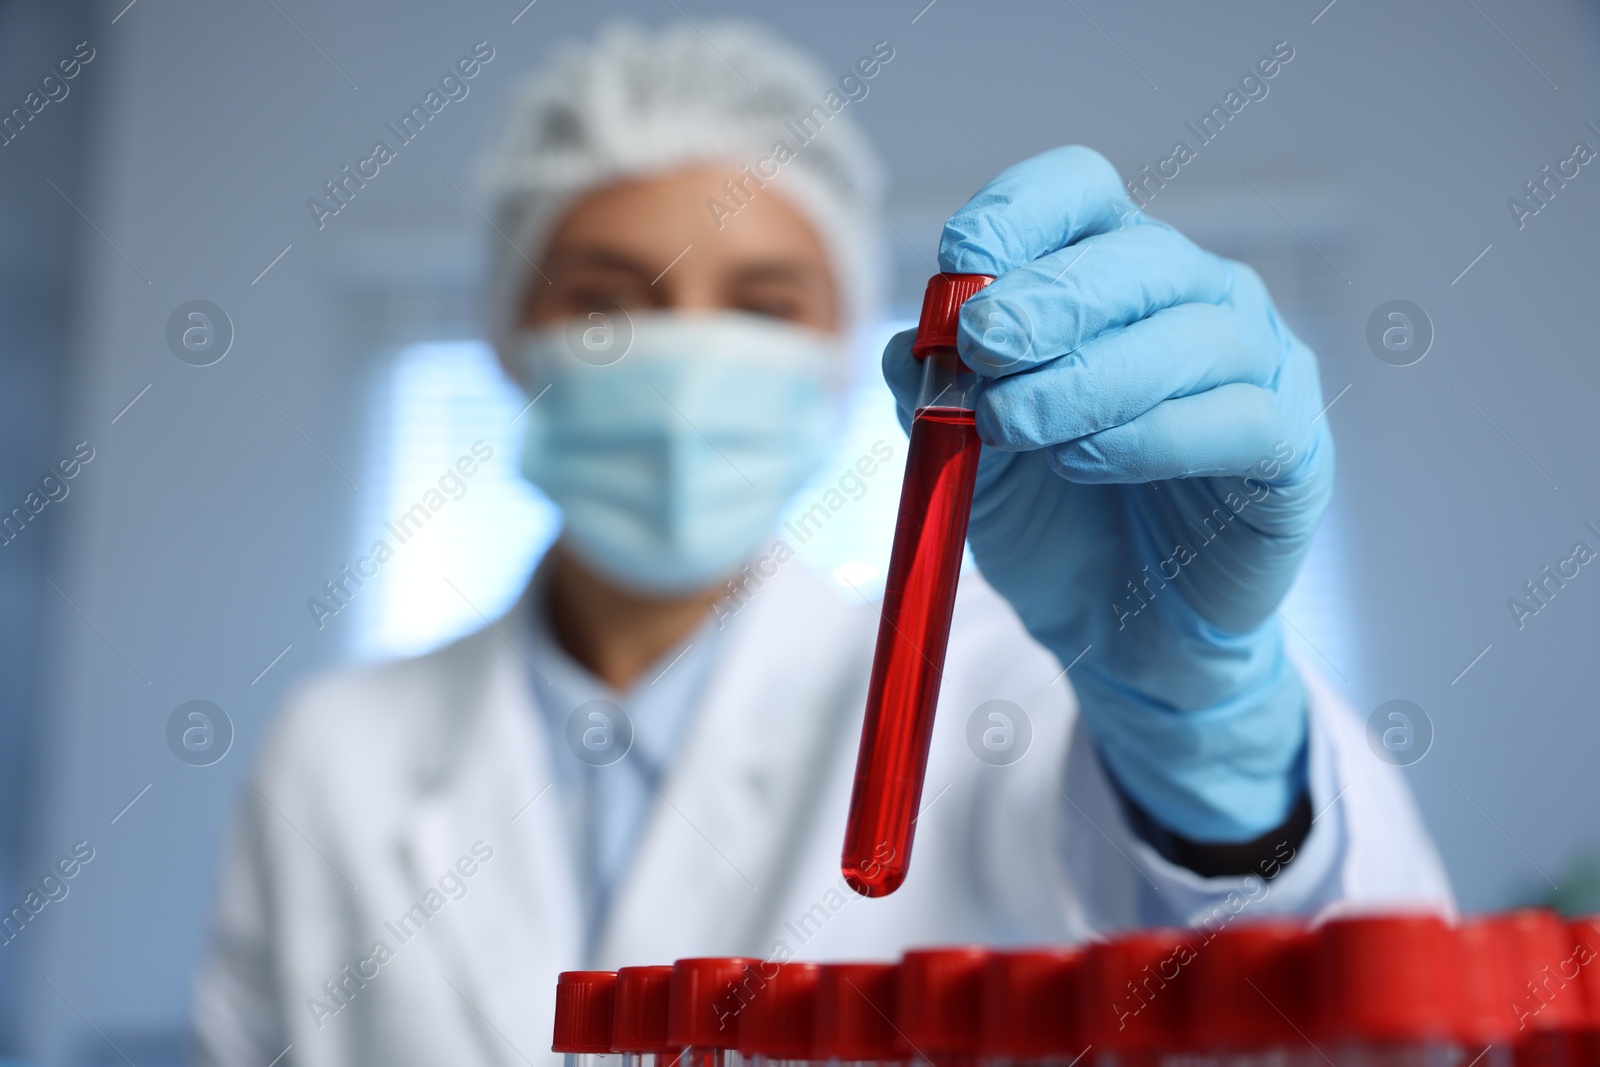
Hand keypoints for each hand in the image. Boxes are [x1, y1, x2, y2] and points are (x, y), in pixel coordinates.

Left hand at [882, 146, 1333, 841]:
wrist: (1114, 625)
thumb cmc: (1049, 513)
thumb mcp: (965, 444)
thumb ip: (934, 387)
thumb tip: (911, 345)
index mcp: (1113, 271)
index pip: (1080, 191)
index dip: (1018, 215)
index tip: (960, 267)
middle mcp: (1199, 297)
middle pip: (1140, 257)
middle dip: (1051, 299)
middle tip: (984, 349)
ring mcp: (1259, 366)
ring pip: (1193, 337)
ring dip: (1089, 379)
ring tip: (1016, 427)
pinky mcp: (1291, 448)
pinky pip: (1238, 419)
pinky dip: (1151, 437)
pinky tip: (1086, 463)